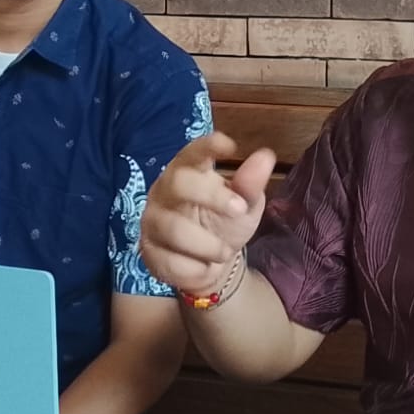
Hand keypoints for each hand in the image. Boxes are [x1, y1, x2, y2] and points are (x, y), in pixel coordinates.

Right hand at [139, 133, 275, 295]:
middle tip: (239, 210)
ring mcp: (152, 220)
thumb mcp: (244, 205)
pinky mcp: (147, 250)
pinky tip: (205, 268)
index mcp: (189, 171)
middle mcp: (165, 190)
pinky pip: (168, 260)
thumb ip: (250, 184)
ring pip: (173, 228)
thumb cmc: (224, 224)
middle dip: (211, 197)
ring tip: (225, 252)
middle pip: (178, 183)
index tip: (229, 145)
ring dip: (206, 244)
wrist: (209, 264)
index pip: (192, 153)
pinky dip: (194, 268)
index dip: (207, 146)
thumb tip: (265, 156)